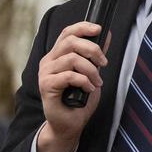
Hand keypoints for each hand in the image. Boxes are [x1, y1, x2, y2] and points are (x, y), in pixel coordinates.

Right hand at [35, 22, 110, 151]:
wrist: (70, 123)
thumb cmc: (79, 99)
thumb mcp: (91, 72)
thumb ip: (95, 56)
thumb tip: (105, 35)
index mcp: (57, 55)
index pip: (67, 32)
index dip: (83, 27)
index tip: (99, 29)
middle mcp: (49, 61)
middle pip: (70, 41)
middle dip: (93, 49)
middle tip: (104, 63)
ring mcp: (45, 73)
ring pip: (72, 59)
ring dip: (91, 70)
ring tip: (97, 82)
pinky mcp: (46, 86)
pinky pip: (69, 75)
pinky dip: (84, 81)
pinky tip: (89, 88)